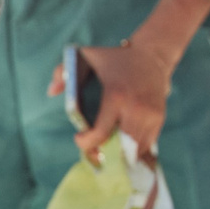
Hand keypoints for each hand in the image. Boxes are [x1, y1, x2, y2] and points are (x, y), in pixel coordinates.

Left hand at [51, 37, 171, 160]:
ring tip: (107, 150)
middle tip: (93, 152)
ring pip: (133, 148)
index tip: (79, 139)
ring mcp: (150, 115)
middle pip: (118, 145)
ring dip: (119, 153)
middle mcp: (135, 108)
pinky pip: (146, 143)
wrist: (151, 55)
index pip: (100, 133)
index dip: (86, 143)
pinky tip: (123, 146)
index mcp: (115, 97)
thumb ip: (62, 72)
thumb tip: (51, 91)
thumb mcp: (86, 57)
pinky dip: (133, 149)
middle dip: (103, 152)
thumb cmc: (114, 58)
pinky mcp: (159, 118)